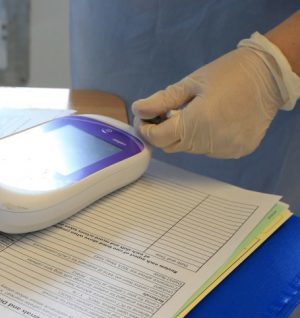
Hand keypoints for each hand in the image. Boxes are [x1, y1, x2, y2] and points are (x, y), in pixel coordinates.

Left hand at [132, 33, 291, 158]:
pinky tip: (212, 120)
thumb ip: (162, 100)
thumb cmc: (229, 73)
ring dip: (184, 135)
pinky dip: (204, 138)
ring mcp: (225, 150)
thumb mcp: (191, 83)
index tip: (144, 116)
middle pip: (172, 146)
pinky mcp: (237, 151)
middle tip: (165, 112)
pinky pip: (210, 149)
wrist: (271, 75)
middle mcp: (209, 143)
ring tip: (194, 112)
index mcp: (196, 124)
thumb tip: (139, 110)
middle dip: (162, 131)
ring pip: (190, 149)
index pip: (157, 138)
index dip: (145, 128)